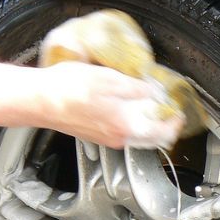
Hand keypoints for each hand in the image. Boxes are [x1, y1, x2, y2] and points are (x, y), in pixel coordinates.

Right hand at [38, 62, 182, 148]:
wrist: (39, 100)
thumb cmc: (69, 90)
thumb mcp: (110, 80)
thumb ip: (137, 90)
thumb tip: (155, 94)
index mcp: (126, 127)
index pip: (163, 132)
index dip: (175, 122)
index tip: (180, 112)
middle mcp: (118, 139)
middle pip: (151, 137)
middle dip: (163, 124)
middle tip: (169, 110)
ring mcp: (106, 139)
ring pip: (137, 134)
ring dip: (146, 122)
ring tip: (149, 105)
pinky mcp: (95, 135)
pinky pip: (122, 131)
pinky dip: (130, 121)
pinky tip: (125, 107)